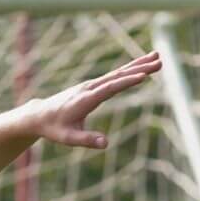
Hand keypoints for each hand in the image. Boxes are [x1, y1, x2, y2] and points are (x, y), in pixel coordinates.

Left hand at [31, 51, 161, 148]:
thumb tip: (105, 143)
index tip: (144, 76)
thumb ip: (86, 140)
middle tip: (160, 61)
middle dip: (139, 68)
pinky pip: (114, 76)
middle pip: (117, 76)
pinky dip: (128, 69)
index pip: (109, 89)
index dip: (126, 82)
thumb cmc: (54, 128)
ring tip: (157, 57)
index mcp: (85, 99)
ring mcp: (91, 85)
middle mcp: (89, 88)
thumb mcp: (68, 138)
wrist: (39, 115)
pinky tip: (141, 66)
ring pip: (118, 73)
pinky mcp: (92, 85)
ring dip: (138, 65)